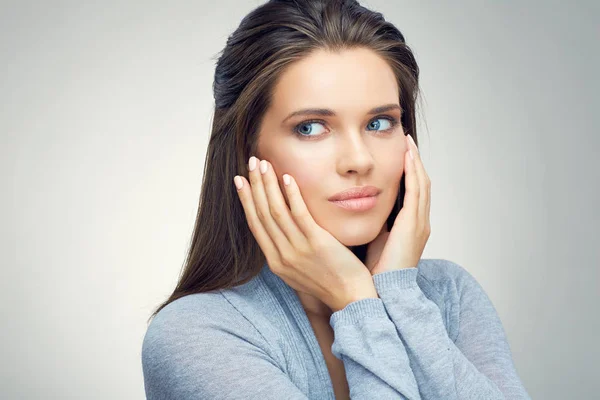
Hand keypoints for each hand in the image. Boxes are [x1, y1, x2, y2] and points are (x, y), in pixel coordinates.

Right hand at [234, 156, 376, 311]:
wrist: (351, 298)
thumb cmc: (330, 283)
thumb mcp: (299, 271)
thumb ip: (288, 250)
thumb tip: (280, 231)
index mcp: (276, 262)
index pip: (255, 225)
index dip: (246, 201)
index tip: (240, 181)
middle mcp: (282, 256)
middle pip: (262, 214)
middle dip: (254, 186)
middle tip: (251, 163)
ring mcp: (298, 250)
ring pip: (276, 212)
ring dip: (268, 185)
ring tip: (265, 164)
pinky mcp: (316, 244)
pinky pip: (300, 215)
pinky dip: (291, 195)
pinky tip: (288, 177)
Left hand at [366, 134, 430, 274]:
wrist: (383, 292)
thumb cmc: (375, 271)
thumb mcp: (374, 240)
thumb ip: (372, 223)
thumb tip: (354, 208)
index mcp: (411, 226)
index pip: (413, 192)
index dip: (409, 171)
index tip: (400, 153)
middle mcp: (419, 222)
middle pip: (421, 183)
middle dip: (415, 161)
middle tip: (407, 141)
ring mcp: (419, 223)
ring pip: (422, 184)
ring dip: (415, 162)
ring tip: (408, 143)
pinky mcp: (413, 225)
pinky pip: (416, 192)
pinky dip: (413, 173)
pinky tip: (407, 158)